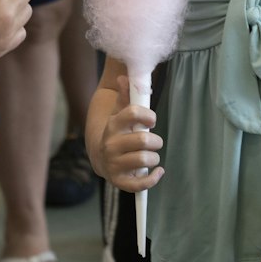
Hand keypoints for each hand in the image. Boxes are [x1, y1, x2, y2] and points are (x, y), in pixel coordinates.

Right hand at [96, 75, 163, 192]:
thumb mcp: (119, 113)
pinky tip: (158, 172)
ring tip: (152, 156)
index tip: (152, 120)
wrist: (101, 156)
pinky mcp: (119, 181)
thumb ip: (126, 96)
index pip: (133, 113)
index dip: (149, 115)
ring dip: (154, 158)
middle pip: (143, 140)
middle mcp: (111, 145)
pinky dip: (153, 178)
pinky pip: (139, 184)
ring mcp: (114, 164)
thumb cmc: (118, 132)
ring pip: (144, 160)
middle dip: (156, 140)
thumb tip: (124, 77)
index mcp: (113, 125)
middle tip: (155, 141)